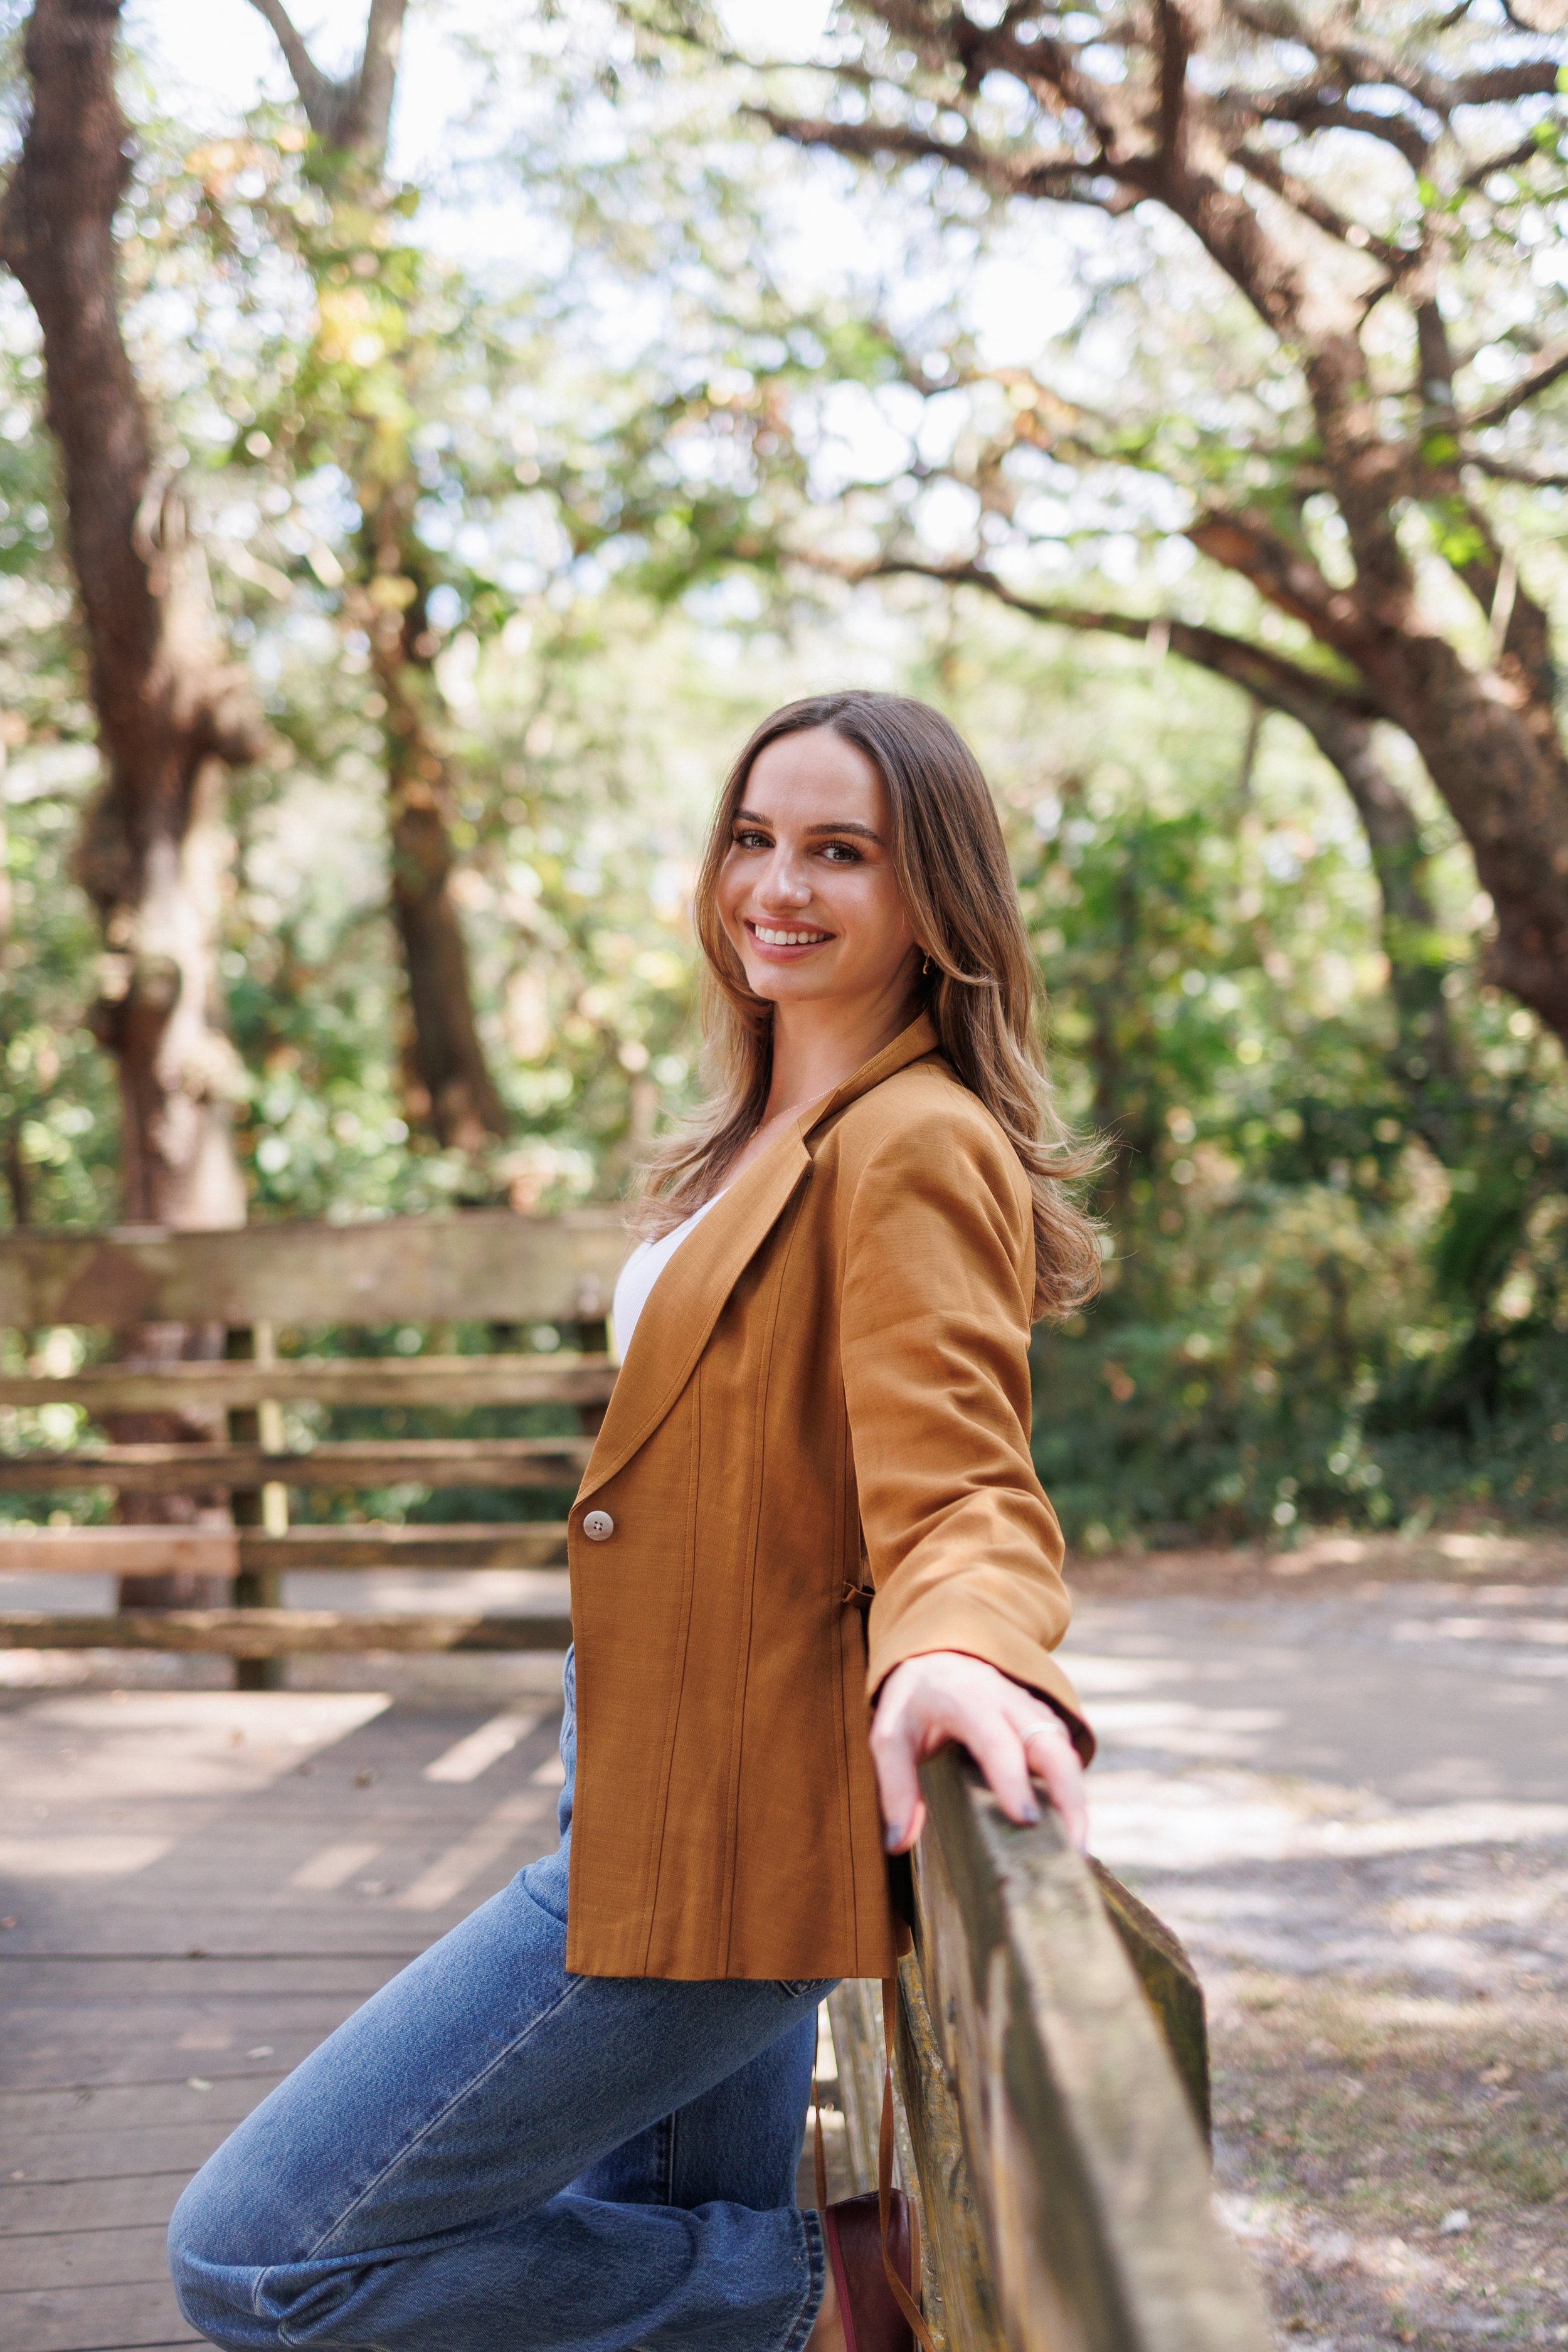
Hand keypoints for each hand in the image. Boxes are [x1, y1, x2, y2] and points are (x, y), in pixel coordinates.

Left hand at [870, 1650, 1087, 1855]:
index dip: (1013, 1779)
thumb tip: (898, 1844)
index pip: (996, 1740)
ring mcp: (1031, 1709)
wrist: (938, 1658)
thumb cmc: (914, 1703)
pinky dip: (1071, 1787)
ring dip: (1075, 1797)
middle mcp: (1008, 1701)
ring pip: (1064, 1749)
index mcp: (967, 1701)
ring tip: (1075, 1848)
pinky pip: (1064, 1752)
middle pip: (1050, 1743)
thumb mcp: (890, 1737)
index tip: (1026, 1820)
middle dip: (1068, 1794)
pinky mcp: (1043, 1722)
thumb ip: (896, 1787)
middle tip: (1072, 1848)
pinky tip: (1068, 1825)